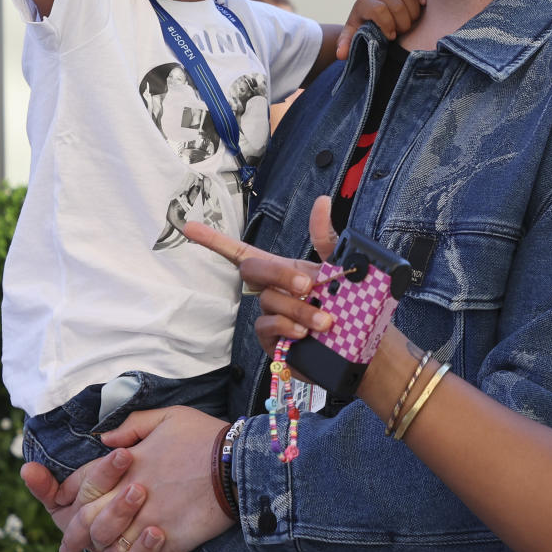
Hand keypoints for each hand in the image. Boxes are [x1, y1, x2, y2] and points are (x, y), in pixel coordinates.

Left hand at [53, 408, 232, 551]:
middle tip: (71, 551)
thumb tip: (106, 438)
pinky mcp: (172, 542)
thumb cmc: (205, 437)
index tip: (61, 507)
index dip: (67, 499)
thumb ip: (132, 426)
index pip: (84, 486)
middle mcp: (132, 498)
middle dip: (78, 540)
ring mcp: (151, 522)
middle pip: (92, 527)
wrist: (239, 462)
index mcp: (126, 468)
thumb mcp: (168, 417)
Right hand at [185, 197, 337, 356]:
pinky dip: (286, 327)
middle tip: (309, 286)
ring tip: (324, 321)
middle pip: (252, 270)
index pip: (242, 252)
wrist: (362, 350)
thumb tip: (321, 202)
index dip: (215, 240)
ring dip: (298, 309)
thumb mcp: (340, 268)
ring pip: (268, 301)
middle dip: (279, 275)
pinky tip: (304, 333)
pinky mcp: (272, 341)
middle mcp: (272, 291)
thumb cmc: (349, 307)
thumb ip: (326, 238)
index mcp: (284, 271)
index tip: (189, 227)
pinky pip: (266, 326)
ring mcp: (270, 316)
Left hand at [336, 0, 425, 59]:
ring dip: (414, 13)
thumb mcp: (356, 34)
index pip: (379, 10)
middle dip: (403, 23)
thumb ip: (347, 43)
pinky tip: (423, 5)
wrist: (377, 10)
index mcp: (364, 2)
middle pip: (397, 5)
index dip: (388, 25)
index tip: (391, 36)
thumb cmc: (368, 25)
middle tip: (402, 30)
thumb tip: (341, 55)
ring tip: (410, 21)